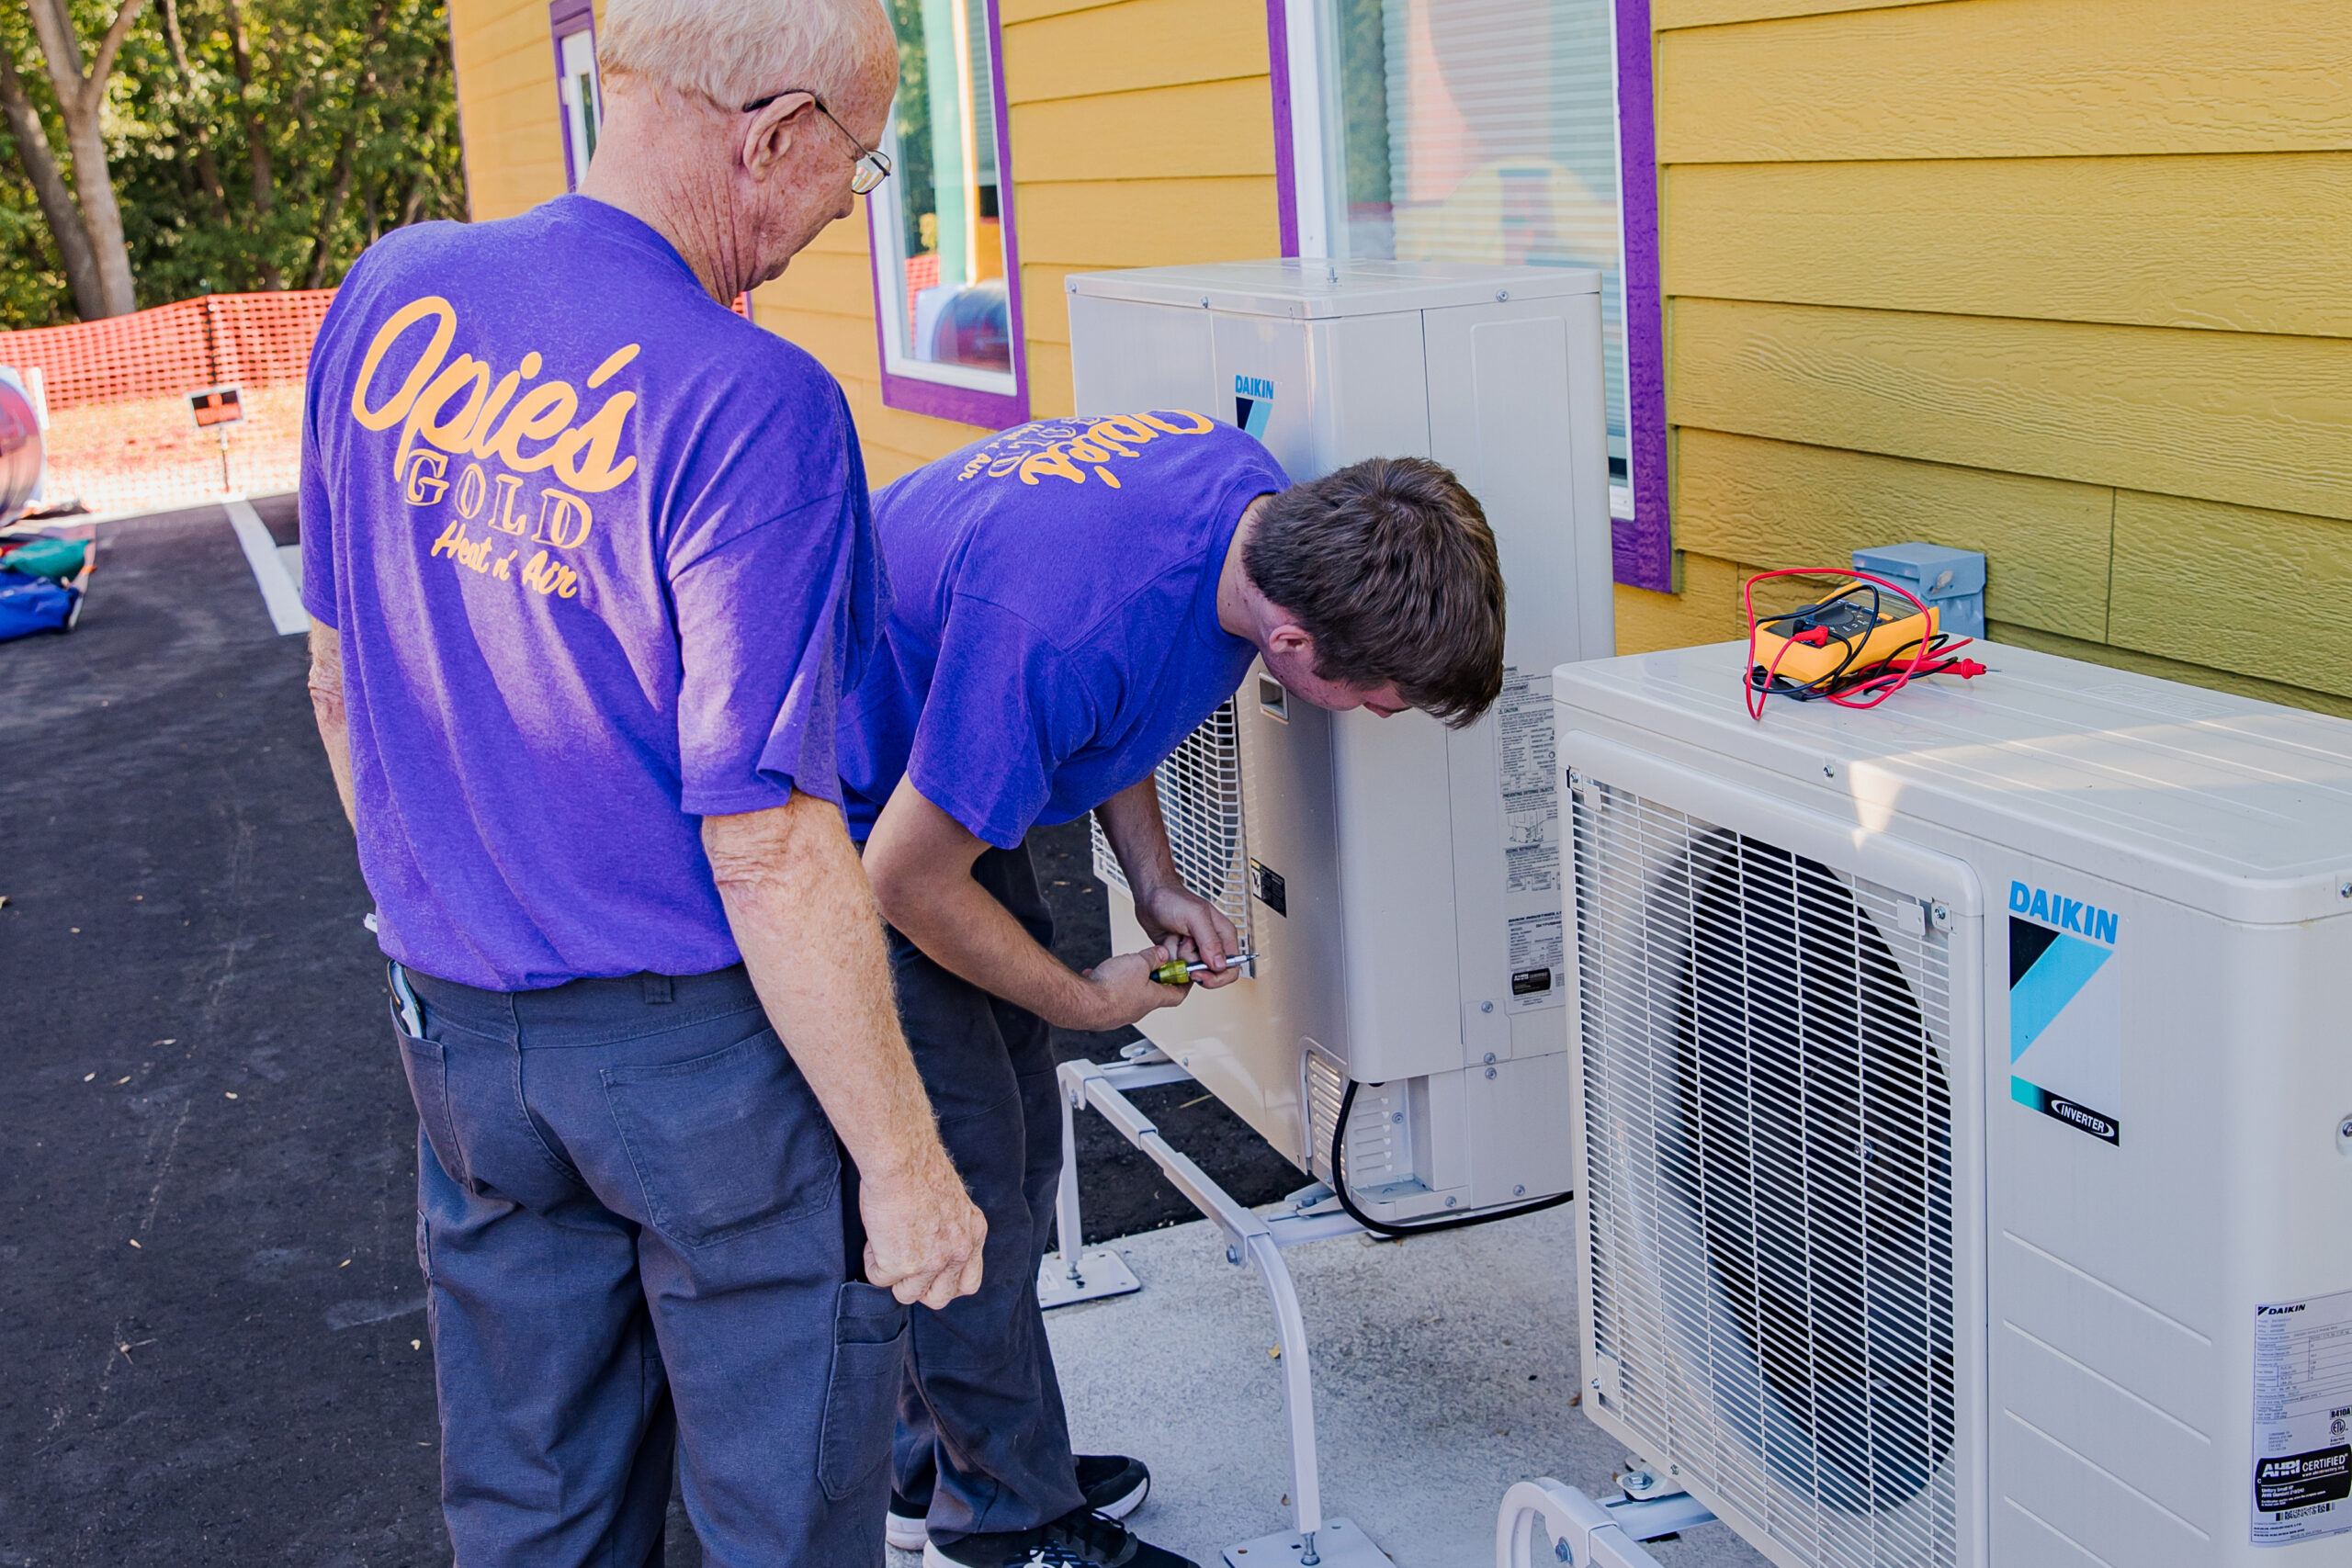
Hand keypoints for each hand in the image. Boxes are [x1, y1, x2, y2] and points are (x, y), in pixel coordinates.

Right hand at [859, 1151, 986, 1308]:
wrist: (903, 1159)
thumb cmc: (919, 1167)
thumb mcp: (952, 1199)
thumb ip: (950, 1228)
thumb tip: (931, 1243)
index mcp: (973, 1233)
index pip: (968, 1283)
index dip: (946, 1284)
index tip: (929, 1274)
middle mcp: (958, 1252)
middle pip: (939, 1298)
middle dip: (918, 1288)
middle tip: (902, 1265)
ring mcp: (931, 1262)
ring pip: (907, 1295)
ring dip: (892, 1275)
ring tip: (885, 1244)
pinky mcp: (902, 1264)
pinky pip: (879, 1279)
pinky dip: (872, 1261)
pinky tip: (875, 1237)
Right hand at [1074, 946, 1190, 1031]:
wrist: (1083, 1003)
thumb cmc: (1111, 988)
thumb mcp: (1138, 962)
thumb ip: (1152, 957)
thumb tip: (1161, 955)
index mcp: (1153, 998)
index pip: (1178, 994)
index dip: (1184, 983)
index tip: (1184, 973)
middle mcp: (1139, 1009)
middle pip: (1154, 994)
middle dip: (1154, 978)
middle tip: (1152, 965)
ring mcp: (1121, 1013)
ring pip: (1132, 995)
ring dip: (1131, 981)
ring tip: (1123, 968)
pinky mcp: (1105, 1013)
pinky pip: (1111, 996)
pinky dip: (1109, 985)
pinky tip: (1101, 975)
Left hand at [1133, 883, 1241, 989]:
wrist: (1151, 897)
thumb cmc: (1174, 899)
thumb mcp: (1195, 916)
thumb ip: (1209, 941)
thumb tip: (1219, 965)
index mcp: (1224, 936)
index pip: (1231, 968)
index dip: (1217, 977)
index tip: (1198, 973)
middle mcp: (1212, 946)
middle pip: (1211, 974)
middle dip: (1194, 966)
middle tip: (1182, 952)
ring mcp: (1196, 951)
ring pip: (1192, 972)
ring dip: (1180, 959)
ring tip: (1176, 940)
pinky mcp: (1181, 955)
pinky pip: (1178, 969)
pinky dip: (1170, 960)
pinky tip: (1168, 944)